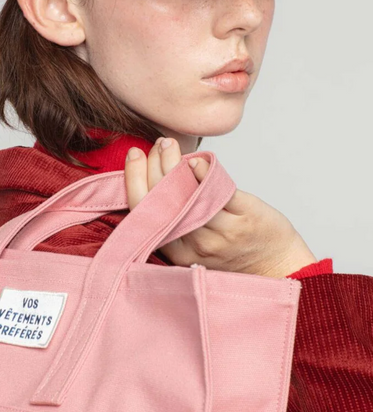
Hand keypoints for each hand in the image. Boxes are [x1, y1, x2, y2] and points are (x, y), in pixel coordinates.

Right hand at [124, 137, 317, 277]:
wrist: (276, 267)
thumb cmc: (233, 253)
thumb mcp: (193, 246)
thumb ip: (174, 219)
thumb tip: (154, 174)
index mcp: (177, 251)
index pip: (145, 213)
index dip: (134, 181)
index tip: (134, 155)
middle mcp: (197, 244)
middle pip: (164, 201)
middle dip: (154, 166)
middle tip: (157, 144)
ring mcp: (222, 232)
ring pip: (189, 195)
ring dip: (175, 164)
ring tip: (170, 146)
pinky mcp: (246, 218)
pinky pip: (220, 193)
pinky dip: (205, 174)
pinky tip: (197, 161)